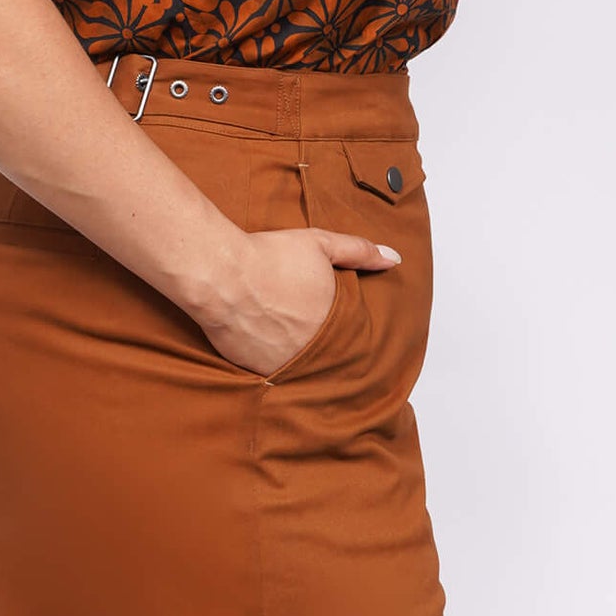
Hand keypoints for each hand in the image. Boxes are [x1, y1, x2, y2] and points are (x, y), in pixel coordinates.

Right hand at [193, 228, 401, 377]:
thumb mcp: (320, 244)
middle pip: (326, 354)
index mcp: (334, 322)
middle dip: (319, 343)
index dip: (342, 330)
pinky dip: (272, 361)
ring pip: (300, 365)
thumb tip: (394, 259)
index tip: (330, 322)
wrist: (221, 275)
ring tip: (283, 335)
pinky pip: (272, 372)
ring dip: (297, 355)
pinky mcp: (256, 370)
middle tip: (301, 327)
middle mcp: (314, 349)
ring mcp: (285, 363)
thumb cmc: (268, 256)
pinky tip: (264, 343)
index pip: (351, 338)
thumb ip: (359, 251)